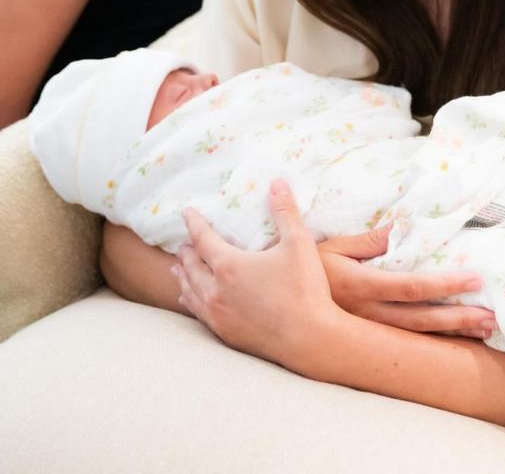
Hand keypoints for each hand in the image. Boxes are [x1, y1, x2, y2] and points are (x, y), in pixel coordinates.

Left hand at [172, 180, 341, 370]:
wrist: (310, 339)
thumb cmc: (305, 288)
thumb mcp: (298, 243)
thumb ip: (285, 211)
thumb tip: (277, 182)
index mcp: (229, 265)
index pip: (202, 238)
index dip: (194, 223)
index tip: (186, 212)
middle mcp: (216, 290)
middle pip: (191, 266)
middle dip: (186, 251)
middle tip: (184, 243)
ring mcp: (218, 315)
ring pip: (190, 291)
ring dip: (183, 276)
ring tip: (177, 269)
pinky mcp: (225, 333)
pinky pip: (198, 313)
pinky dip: (190, 301)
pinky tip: (192, 301)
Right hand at [317, 227, 496, 338]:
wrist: (275, 309)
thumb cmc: (304, 270)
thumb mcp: (330, 247)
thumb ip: (366, 240)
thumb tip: (397, 228)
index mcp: (361, 286)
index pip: (412, 287)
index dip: (445, 284)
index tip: (475, 278)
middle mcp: (368, 315)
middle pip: (423, 320)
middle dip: (459, 318)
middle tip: (492, 317)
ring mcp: (367, 331)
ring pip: (417, 337)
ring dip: (452, 333)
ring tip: (484, 330)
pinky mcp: (365, 340)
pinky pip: (405, 343)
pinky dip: (434, 342)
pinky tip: (455, 340)